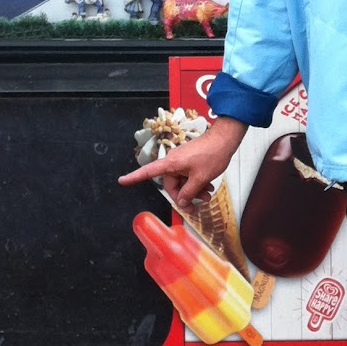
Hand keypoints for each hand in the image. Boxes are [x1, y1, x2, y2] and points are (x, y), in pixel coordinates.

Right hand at [117, 116, 248, 205]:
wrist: (225, 140)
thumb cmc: (212, 154)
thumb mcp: (200, 178)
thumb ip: (189, 192)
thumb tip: (181, 202)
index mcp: (171, 164)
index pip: (148, 172)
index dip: (134, 177)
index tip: (122, 181)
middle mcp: (173, 162)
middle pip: (172, 184)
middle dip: (184, 196)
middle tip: (196, 205)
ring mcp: (182, 160)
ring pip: (183, 181)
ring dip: (194, 190)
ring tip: (207, 196)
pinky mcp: (190, 160)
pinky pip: (189, 175)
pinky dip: (197, 183)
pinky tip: (208, 188)